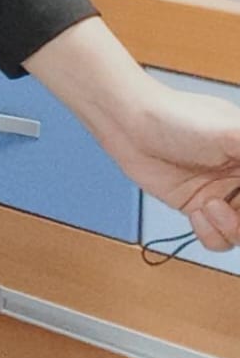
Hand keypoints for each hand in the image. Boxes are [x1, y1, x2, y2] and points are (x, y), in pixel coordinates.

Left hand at [98, 85, 239, 252]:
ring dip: (231, 227)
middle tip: (232, 208)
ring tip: (210, 207)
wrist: (129, 125)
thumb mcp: (229, 133)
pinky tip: (197, 212)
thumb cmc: (177, 118)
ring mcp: (222, 194)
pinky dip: (211, 233)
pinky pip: (219, 238)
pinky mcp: (198, 209)